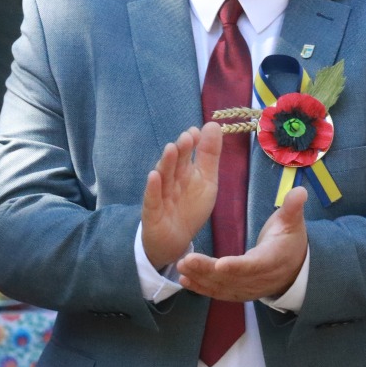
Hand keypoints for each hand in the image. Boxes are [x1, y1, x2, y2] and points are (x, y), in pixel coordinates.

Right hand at [141, 125, 221, 269]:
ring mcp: (160, 194)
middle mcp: (171, 180)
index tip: (196, 131)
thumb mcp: (206, 181)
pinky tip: (154, 176)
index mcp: (185, 171)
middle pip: (175, 163)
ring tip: (171, 149)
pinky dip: (153, 187)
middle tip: (187, 137)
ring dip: (166, 163)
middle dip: (180, 150)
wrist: (174, 240)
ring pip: (163, 177)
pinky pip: (152, 198)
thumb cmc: (190, 208)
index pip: (187, 153)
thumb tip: (213, 125)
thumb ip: (209, 156)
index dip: (191, 142)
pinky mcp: (152, 212)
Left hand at [178, 186, 308, 301]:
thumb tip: (300, 191)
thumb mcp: (293, 222)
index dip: (237, 266)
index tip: (219, 264)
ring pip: (222, 286)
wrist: (295, 269)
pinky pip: (219, 292)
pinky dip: (201, 288)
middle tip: (186, 261)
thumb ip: (292, 208)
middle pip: (231, 278)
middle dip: (207, 271)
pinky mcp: (239, 292)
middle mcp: (259, 279)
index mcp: (272, 260)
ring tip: (181, 268)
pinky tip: (184, 281)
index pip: (254, 265)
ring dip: (200, 279)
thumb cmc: (290, 241)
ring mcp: (248, 288)